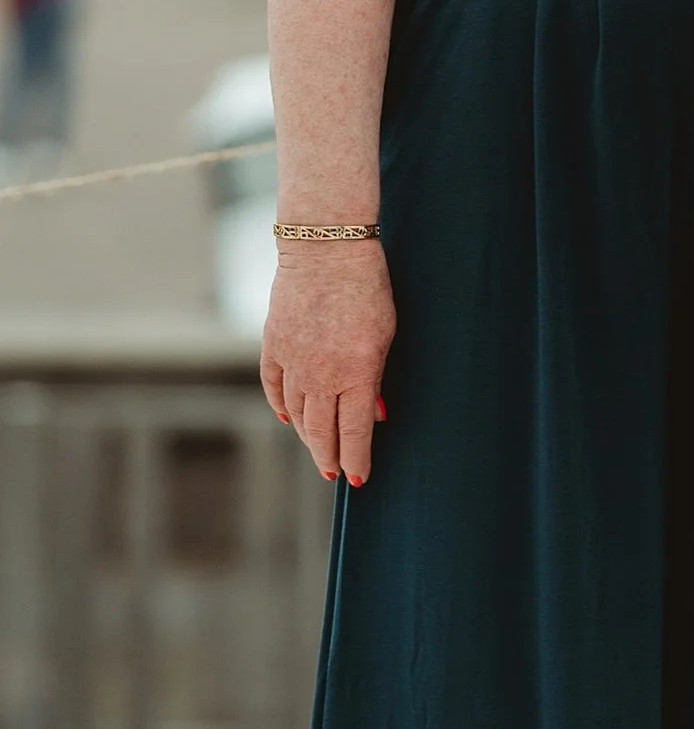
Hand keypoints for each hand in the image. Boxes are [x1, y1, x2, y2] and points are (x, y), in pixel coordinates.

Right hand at [263, 239, 394, 485]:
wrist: (325, 250)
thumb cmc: (368, 289)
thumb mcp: (386, 334)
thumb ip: (377, 377)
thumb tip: (375, 413)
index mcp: (355, 374)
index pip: (354, 431)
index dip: (356, 458)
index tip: (357, 478)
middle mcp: (321, 375)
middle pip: (321, 430)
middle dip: (329, 456)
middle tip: (334, 472)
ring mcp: (293, 362)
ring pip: (296, 413)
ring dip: (306, 435)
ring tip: (317, 449)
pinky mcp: (273, 345)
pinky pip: (274, 388)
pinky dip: (281, 407)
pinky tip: (287, 419)